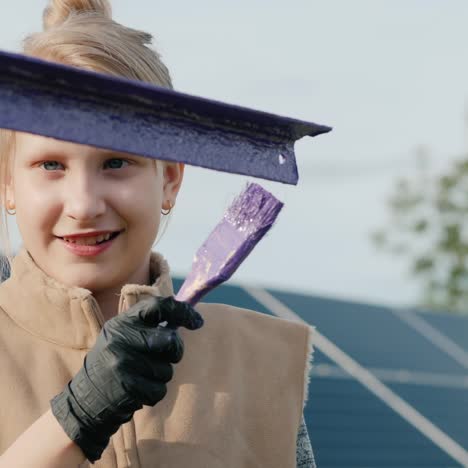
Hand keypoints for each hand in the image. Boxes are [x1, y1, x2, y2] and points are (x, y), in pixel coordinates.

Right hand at [50, 296, 202, 462]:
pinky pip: (159, 389)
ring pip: (167, 369)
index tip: (198, 321)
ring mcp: (121, 362)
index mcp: (123, 321)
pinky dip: (154, 393)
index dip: (182, 311)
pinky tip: (138, 391)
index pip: (158, 306)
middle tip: (165, 357)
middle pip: (170, 341)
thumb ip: (151, 326)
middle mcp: (121, 338)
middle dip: (175, 352)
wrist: (86, 399)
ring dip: (161, 376)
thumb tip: (189, 316)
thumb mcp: (126, 336)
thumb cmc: (116, 362)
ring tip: (141, 376)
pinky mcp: (125, 386)